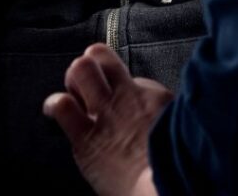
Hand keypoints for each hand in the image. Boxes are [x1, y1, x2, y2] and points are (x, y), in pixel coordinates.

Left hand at [44, 43, 171, 195]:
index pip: (133, 78)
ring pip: (81, 69)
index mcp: (155, 98)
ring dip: (74, 80)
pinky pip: (63, 106)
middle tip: (90, 84)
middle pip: (101, 55)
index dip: (125, 90)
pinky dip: (55, 106)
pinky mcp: (87, 138)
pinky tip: (55, 112)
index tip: (124, 103)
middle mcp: (127, 97)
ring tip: (74, 94)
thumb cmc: (177, 169)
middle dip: (91, 65)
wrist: (166, 186)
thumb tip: (162, 124)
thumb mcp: (183, 132)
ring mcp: (106, 114)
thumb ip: (166, 119)